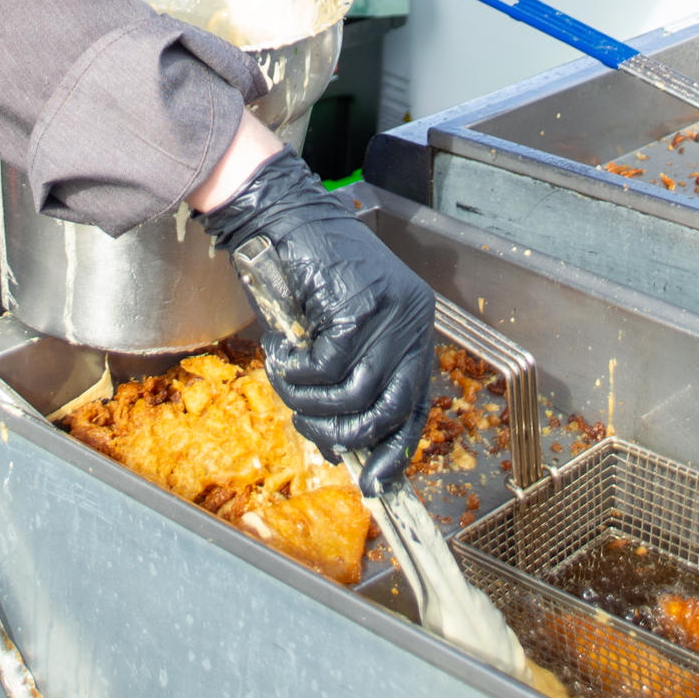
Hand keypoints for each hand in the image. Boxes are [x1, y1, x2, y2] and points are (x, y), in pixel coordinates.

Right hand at [202, 147, 435, 491]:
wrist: (281, 216)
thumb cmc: (302, 274)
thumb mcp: (330, 336)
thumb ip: (341, 386)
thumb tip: (338, 451)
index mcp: (412, 326)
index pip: (417, 405)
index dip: (395, 450)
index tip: (373, 481)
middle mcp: (410, 319)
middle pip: (392, 408)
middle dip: (347, 435)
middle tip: (311, 430)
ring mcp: (388, 312)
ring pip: (357, 395)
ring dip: (313, 405)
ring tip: (288, 386)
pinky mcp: (358, 305)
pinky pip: (327, 368)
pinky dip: (297, 374)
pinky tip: (281, 356)